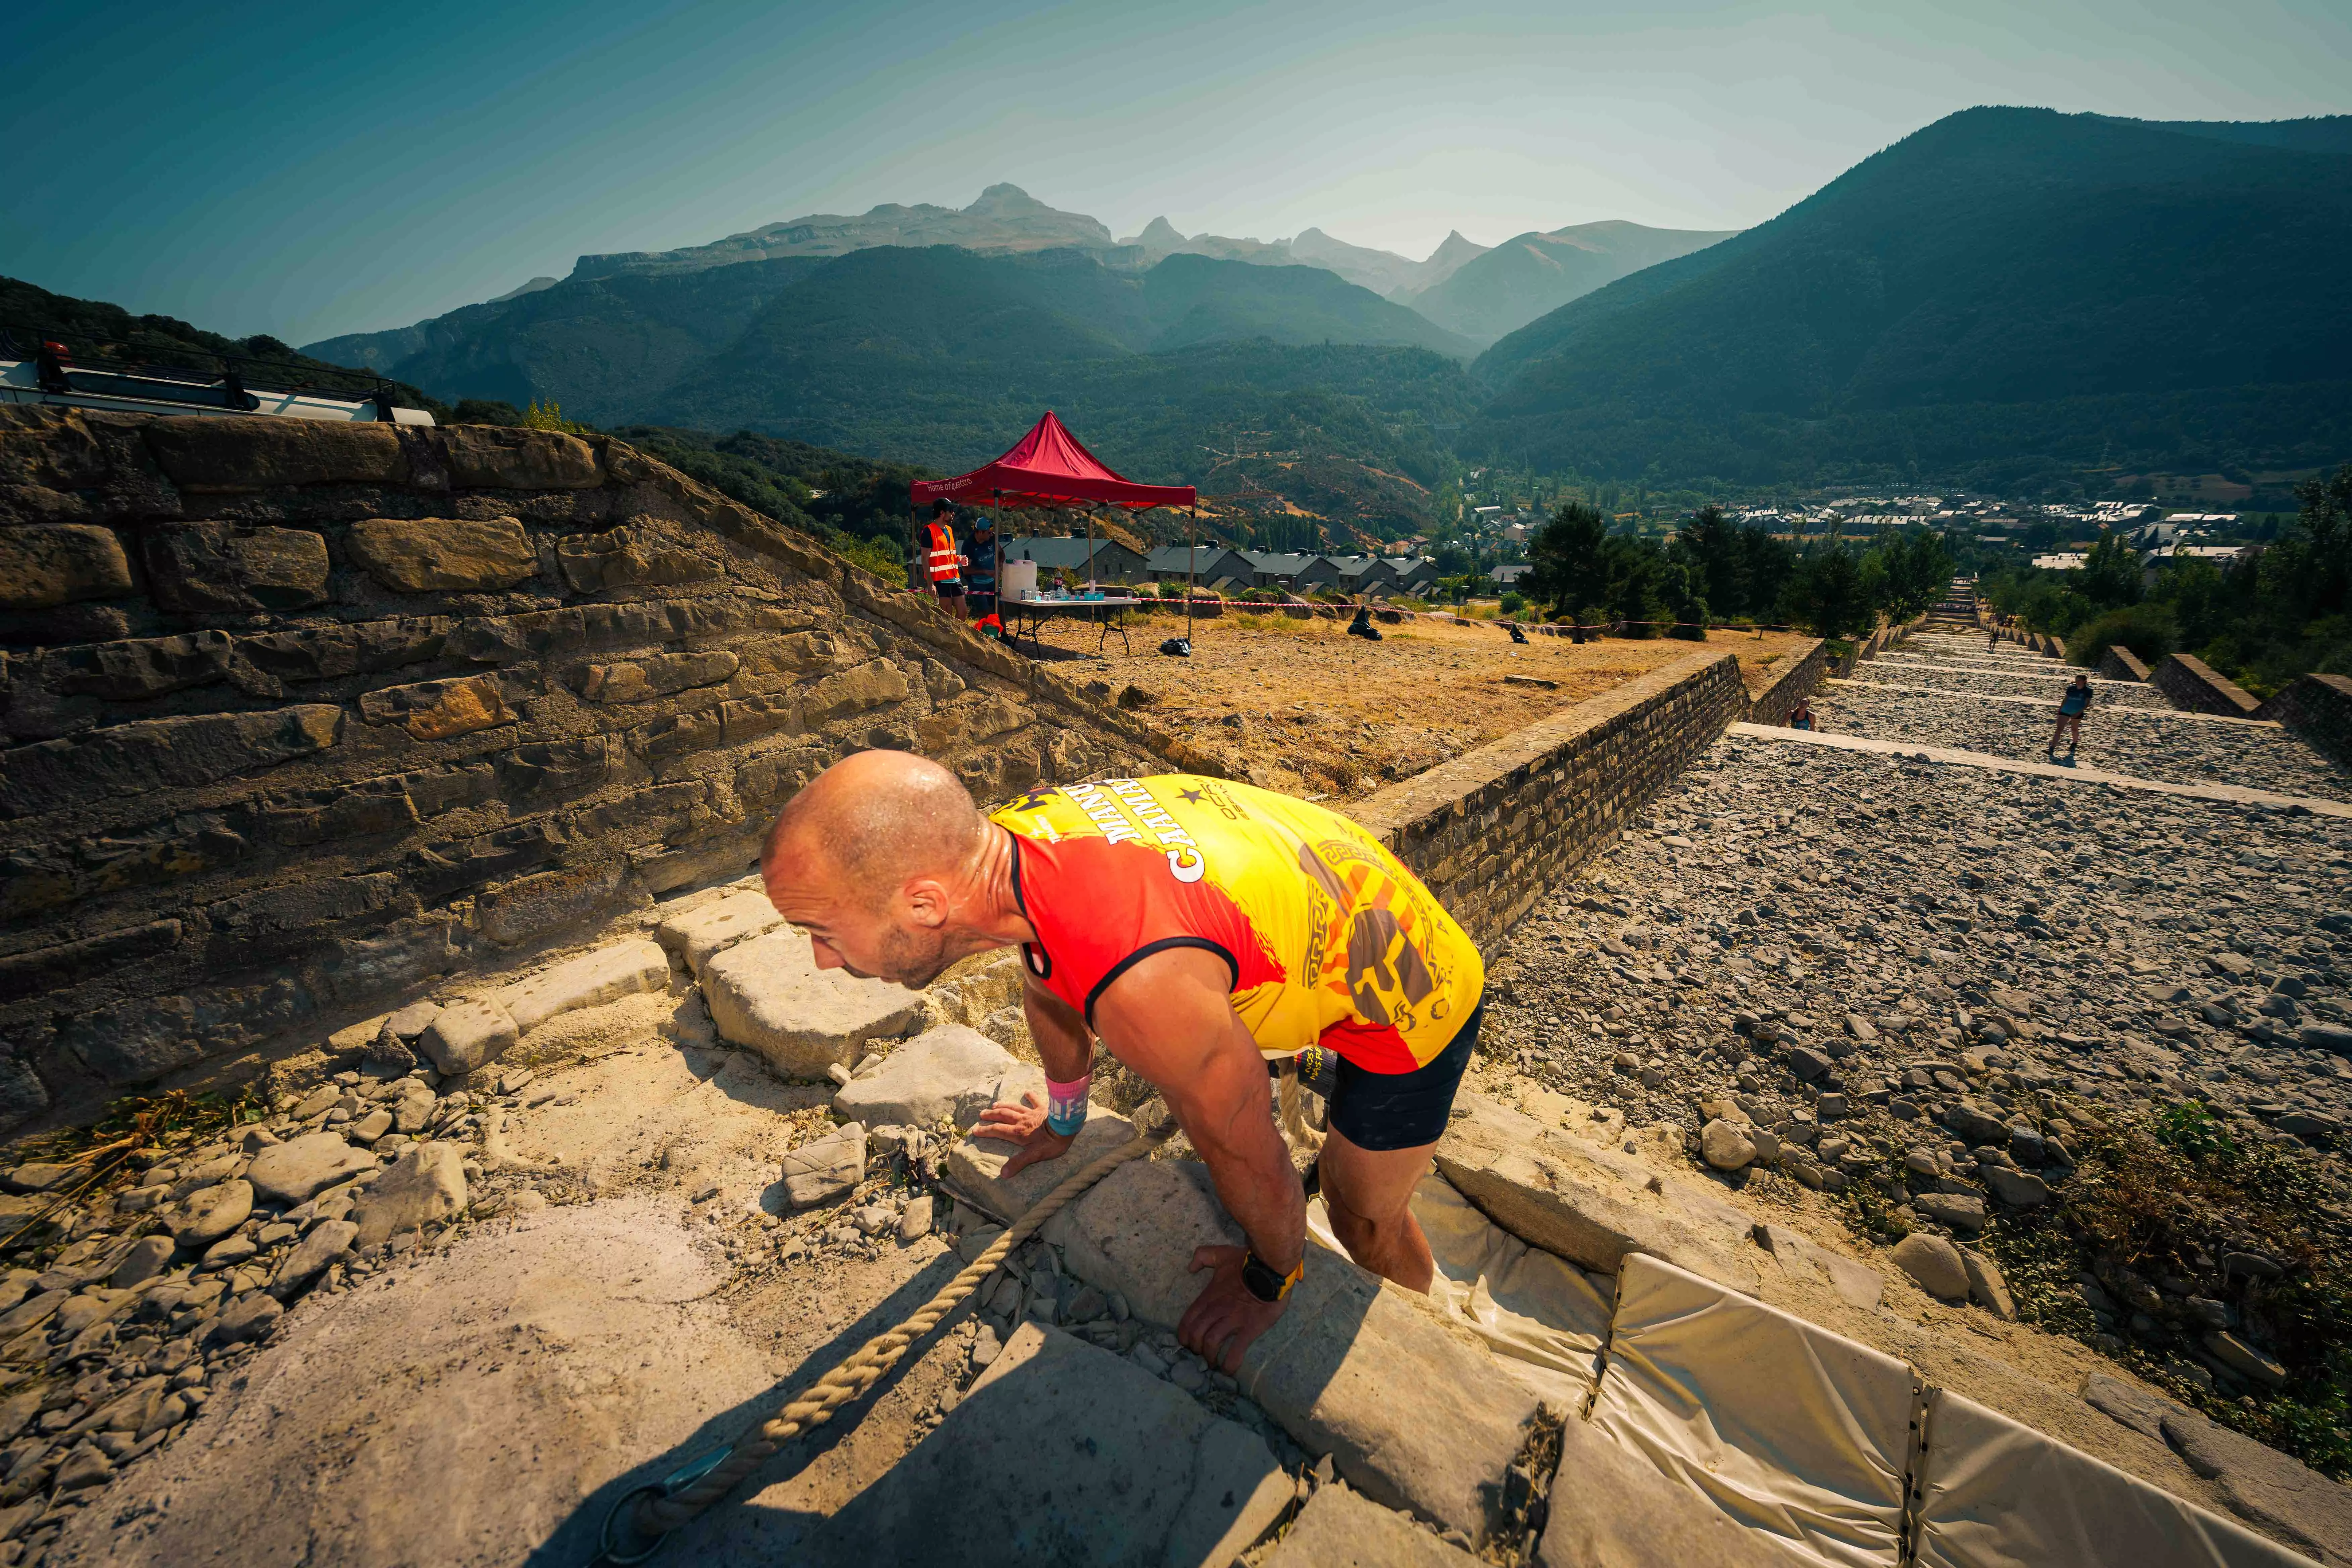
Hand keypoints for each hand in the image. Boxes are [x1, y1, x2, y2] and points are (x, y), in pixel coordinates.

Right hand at [972, 1091, 1075, 1176]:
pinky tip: (1026, 1092)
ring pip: (1013, 1108)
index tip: (975, 1130)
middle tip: (981, 1114)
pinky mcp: (1042, 1108)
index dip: (985, 1131)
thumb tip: (1003, 1174)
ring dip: (1003, 1106)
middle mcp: (1021, 1121)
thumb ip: (1018, 1163)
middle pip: (1003, 1116)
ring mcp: (1031, 1113)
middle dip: (991, 1116)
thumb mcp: (1034, 1155)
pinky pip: (1034, 1100)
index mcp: (1018, 1133)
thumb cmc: (1051, 1142)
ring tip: (995, 1105)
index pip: (997, 1131)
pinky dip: (1029, 1096)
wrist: (1065, 1126)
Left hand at [1178, 1245, 1289, 1374]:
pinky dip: (1229, 1364)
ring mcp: (1233, 1320)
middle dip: (1195, 1348)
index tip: (1187, 1342)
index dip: (1184, 1335)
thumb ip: (1202, 1256)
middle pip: (1197, 1334)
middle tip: (1201, 1353)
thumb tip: (1189, 1267)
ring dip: (1209, 1357)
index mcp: (1209, 1296)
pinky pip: (1236, 1351)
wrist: (1271, 1268)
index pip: (1188, 1320)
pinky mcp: (1250, 1328)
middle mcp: (1217, 1310)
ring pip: (1211, 1343)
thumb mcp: (1221, 1254)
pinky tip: (1228, 1369)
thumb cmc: (1246, 1262)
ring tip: (1214, 1362)